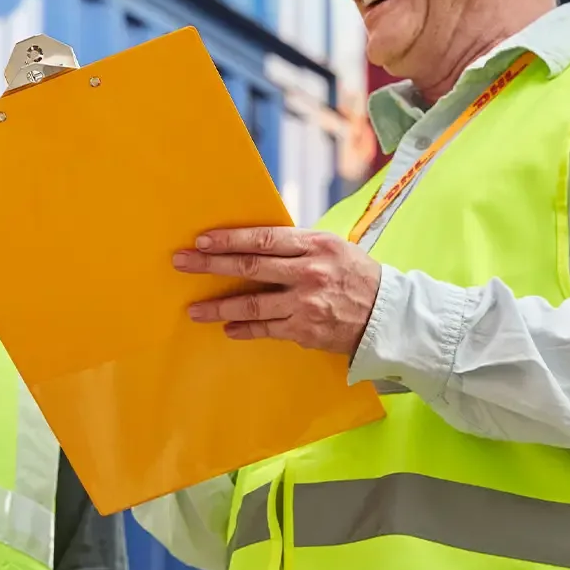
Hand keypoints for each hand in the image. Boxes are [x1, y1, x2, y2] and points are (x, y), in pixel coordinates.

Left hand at [175, 227, 382, 356]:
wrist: (387, 315)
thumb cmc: (356, 276)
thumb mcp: (332, 248)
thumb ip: (296, 246)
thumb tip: (255, 243)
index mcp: (315, 245)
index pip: (264, 239)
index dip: (229, 239)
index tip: (202, 240)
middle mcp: (308, 272)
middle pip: (250, 267)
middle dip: (211, 265)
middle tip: (182, 262)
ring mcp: (306, 304)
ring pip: (253, 304)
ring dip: (219, 307)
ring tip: (194, 309)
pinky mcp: (305, 330)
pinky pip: (267, 329)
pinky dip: (245, 328)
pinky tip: (228, 328)